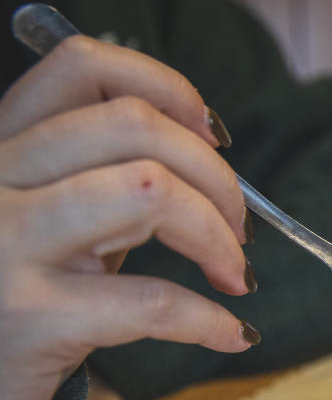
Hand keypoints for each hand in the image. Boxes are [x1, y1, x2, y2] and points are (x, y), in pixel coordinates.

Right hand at [0, 35, 255, 399]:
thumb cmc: (24, 295)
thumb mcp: (54, 216)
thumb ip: (106, 172)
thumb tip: (208, 151)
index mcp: (3, 143)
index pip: (83, 67)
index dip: (168, 89)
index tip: (216, 137)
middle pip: (135, 125)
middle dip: (216, 176)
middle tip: (240, 229)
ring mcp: (7, 242)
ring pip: (151, 190)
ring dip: (217, 236)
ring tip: (234, 274)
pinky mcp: (31, 315)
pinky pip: (153, 300)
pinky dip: (211, 317)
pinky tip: (232, 332)